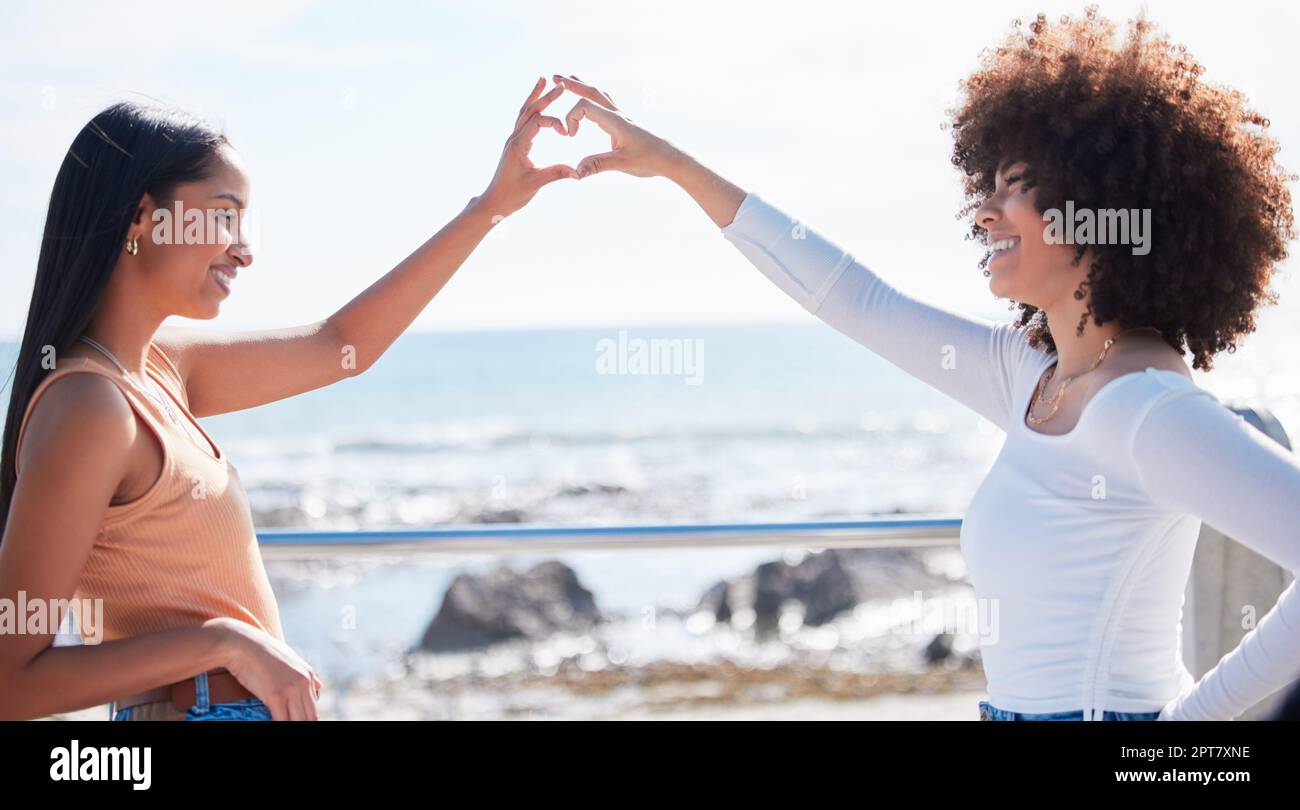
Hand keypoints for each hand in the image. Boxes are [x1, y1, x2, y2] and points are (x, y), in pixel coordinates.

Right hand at [217, 618, 321, 720]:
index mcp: (309, 675)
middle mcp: (304, 683)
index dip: (307, 720)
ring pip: (298, 720)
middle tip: (295, 726)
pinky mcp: (276, 696)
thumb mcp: (290, 659)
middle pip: (310, 717)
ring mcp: (291, 690)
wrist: (242, 644)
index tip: (300, 722)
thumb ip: (305, 674)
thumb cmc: (262, 653)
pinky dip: (279, 726)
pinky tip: (272, 725)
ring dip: (293, 725)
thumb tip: (319, 686)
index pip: (314, 708)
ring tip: (285, 724)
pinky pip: (282, 721)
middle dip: (303, 724)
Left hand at [478, 78, 577, 218]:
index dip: (555, 122)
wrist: (494, 201)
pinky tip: (536, 105)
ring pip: (524, 112)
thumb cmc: (512, 194)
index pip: (538, 121)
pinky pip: (522, 121)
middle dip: (545, 96)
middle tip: (559, 84)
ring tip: (542, 80)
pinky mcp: (514, 145)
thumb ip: (556, 174)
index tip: (568, 133)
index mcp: (519, 145)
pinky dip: (531, 109)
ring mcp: (513, 140)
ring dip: (534, 97)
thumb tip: (577, 172)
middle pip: (530, 110)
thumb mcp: (535, 184)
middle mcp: (514, 138)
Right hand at [554, 75, 681, 178]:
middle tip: (555, 77)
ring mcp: (622, 117)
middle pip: (592, 91)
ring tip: (569, 80)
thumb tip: (576, 172)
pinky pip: (606, 103)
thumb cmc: (650, 159)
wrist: (671, 158)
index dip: (571, 118)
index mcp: (615, 121)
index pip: (584, 106)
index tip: (570, 136)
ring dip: (583, 86)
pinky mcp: (625, 123)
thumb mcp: (622, 164)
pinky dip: (594, 97)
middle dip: (572, 84)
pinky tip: (592, 101)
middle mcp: (617, 114)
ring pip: (600, 94)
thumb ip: (598, 165)